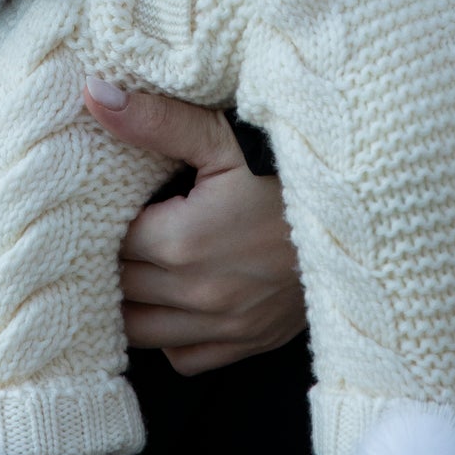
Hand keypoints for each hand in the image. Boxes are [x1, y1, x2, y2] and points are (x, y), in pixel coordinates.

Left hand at [83, 80, 304, 376]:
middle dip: (112, 260)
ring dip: (132, 302)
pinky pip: (185, 358)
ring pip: (141, 332)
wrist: (359, 210)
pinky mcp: (249, 341)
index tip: (108, 203)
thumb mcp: (221, 136)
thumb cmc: (288, 168)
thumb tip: (95, 95)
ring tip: (139, 264)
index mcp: (183, 242)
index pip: (110, 243)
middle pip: (120, 288)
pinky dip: (171, 336)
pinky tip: (175, 299)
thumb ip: (155, 120)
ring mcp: (226, 324)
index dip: (103, 221)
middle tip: (117, 229)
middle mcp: (199, 293)